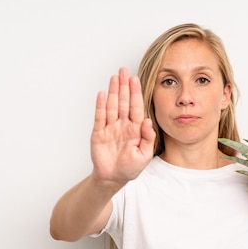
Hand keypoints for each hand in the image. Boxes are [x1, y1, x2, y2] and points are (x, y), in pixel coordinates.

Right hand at [90, 67, 155, 184]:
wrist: (113, 178)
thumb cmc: (130, 168)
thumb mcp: (145, 155)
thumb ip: (148, 138)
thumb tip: (148, 121)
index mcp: (135, 128)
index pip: (136, 107)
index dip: (135, 93)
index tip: (135, 79)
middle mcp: (123, 124)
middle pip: (123, 102)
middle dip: (124, 86)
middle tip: (124, 70)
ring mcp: (110, 127)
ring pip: (112, 105)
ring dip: (113, 92)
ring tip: (114, 77)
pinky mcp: (99, 133)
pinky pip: (100, 117)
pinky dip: (100, 105)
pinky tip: (102, 94)